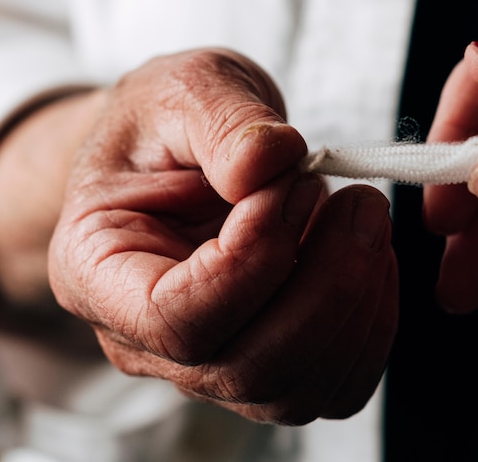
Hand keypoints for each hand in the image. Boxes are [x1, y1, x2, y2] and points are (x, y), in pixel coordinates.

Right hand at [48, 49, 396, 424]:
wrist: (180, 153)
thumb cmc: (166, 126)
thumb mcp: (181, 90)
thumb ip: (220, 119)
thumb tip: (268, 163)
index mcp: (102, 277)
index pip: (176, 319)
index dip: (254, 258)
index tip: (295, 184)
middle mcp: (150, 343)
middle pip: (249, 366)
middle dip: (328, 283)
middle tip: (359, 199)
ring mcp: (214, 365)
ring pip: (300, 388)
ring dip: (358, 301)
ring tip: (364, 216)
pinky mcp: (275, 366)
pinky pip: (338, 381)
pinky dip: (375, 323)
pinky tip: (372, 255)